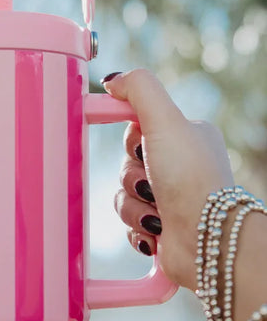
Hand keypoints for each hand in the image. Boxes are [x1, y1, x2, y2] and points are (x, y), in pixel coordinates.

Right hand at [102, 69, 234, 290]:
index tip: (136, 147)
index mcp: (185, 137)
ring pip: (123, 195)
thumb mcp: (165, 120)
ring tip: (157, 214)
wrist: (206, 239)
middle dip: (132, 178)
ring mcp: (170, 199)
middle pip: (126, 163)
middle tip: (153, 183)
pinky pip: (128, 223)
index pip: (138, 128)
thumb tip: (113, 80)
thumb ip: (139, 88)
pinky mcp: (159, 227)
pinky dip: (137, 229)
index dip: (131, 140)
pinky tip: (155, 232)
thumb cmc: (190, 178)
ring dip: (133, 207)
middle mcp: (179, 167)